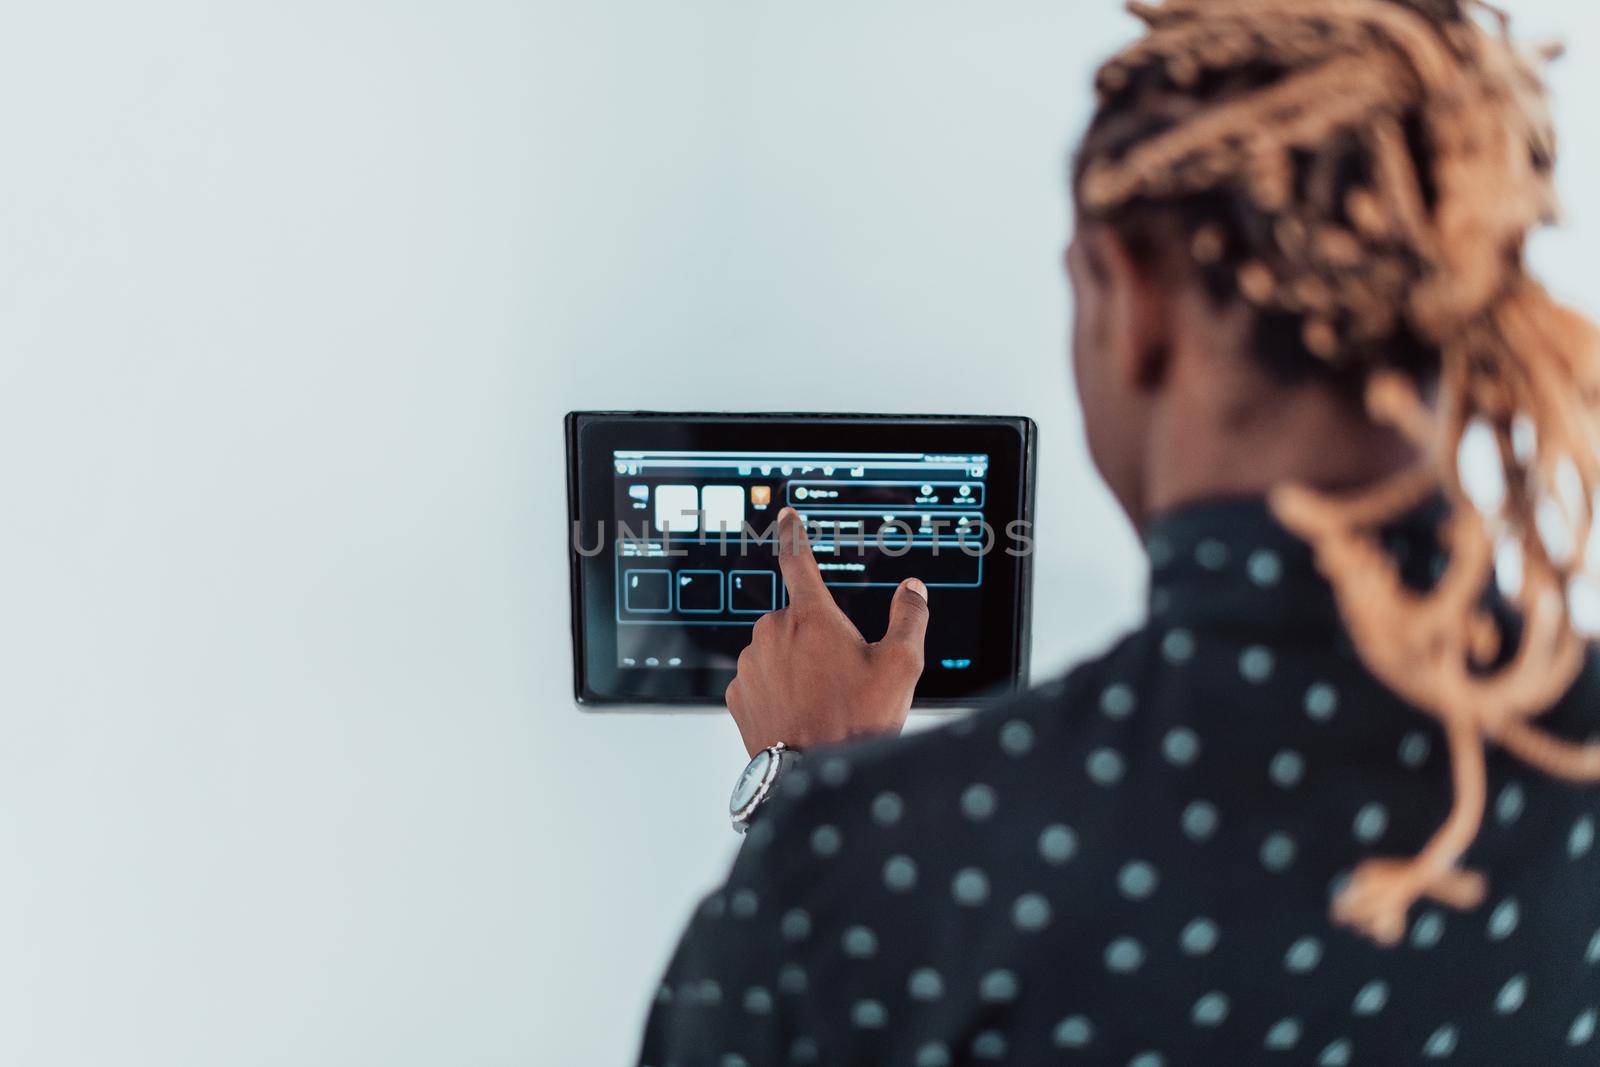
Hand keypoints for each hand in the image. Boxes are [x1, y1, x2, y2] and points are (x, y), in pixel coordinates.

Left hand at [725, 507, 929, 756]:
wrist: (815, 776)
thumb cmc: (856, 722)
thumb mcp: (901, 667)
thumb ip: (909, 618)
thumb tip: (912, 590)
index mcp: (811, 618)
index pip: (799, 562)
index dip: (793, 535)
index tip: (786, 517)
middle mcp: (773, 633)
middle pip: (797, 621)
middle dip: (816, 640)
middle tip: (842, 677)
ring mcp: (750, 664)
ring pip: (776, 651)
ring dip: (795, 666)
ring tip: (822, 702)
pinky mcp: (737, 694)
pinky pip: (760, 680)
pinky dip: (777, 691)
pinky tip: (798, 714)